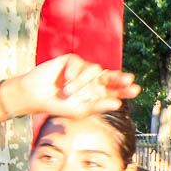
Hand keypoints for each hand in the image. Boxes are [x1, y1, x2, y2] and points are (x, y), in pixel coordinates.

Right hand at [9, 54, 139, 117]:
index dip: (126, 89)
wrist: (36, 96)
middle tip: (128, 79)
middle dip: (120, 78)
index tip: (135, 89)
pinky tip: (64, 80)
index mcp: (98, 93)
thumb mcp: (80, 110)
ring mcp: (84, 69)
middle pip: (112, 76)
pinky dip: (72, 72)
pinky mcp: (72, 60)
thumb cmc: (59, 106)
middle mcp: (94, 80)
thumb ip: (98, 106)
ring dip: (81, 81)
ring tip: (67, 92)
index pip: (116, 90)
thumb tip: (118, 104)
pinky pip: (79, 63)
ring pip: (94, 69)